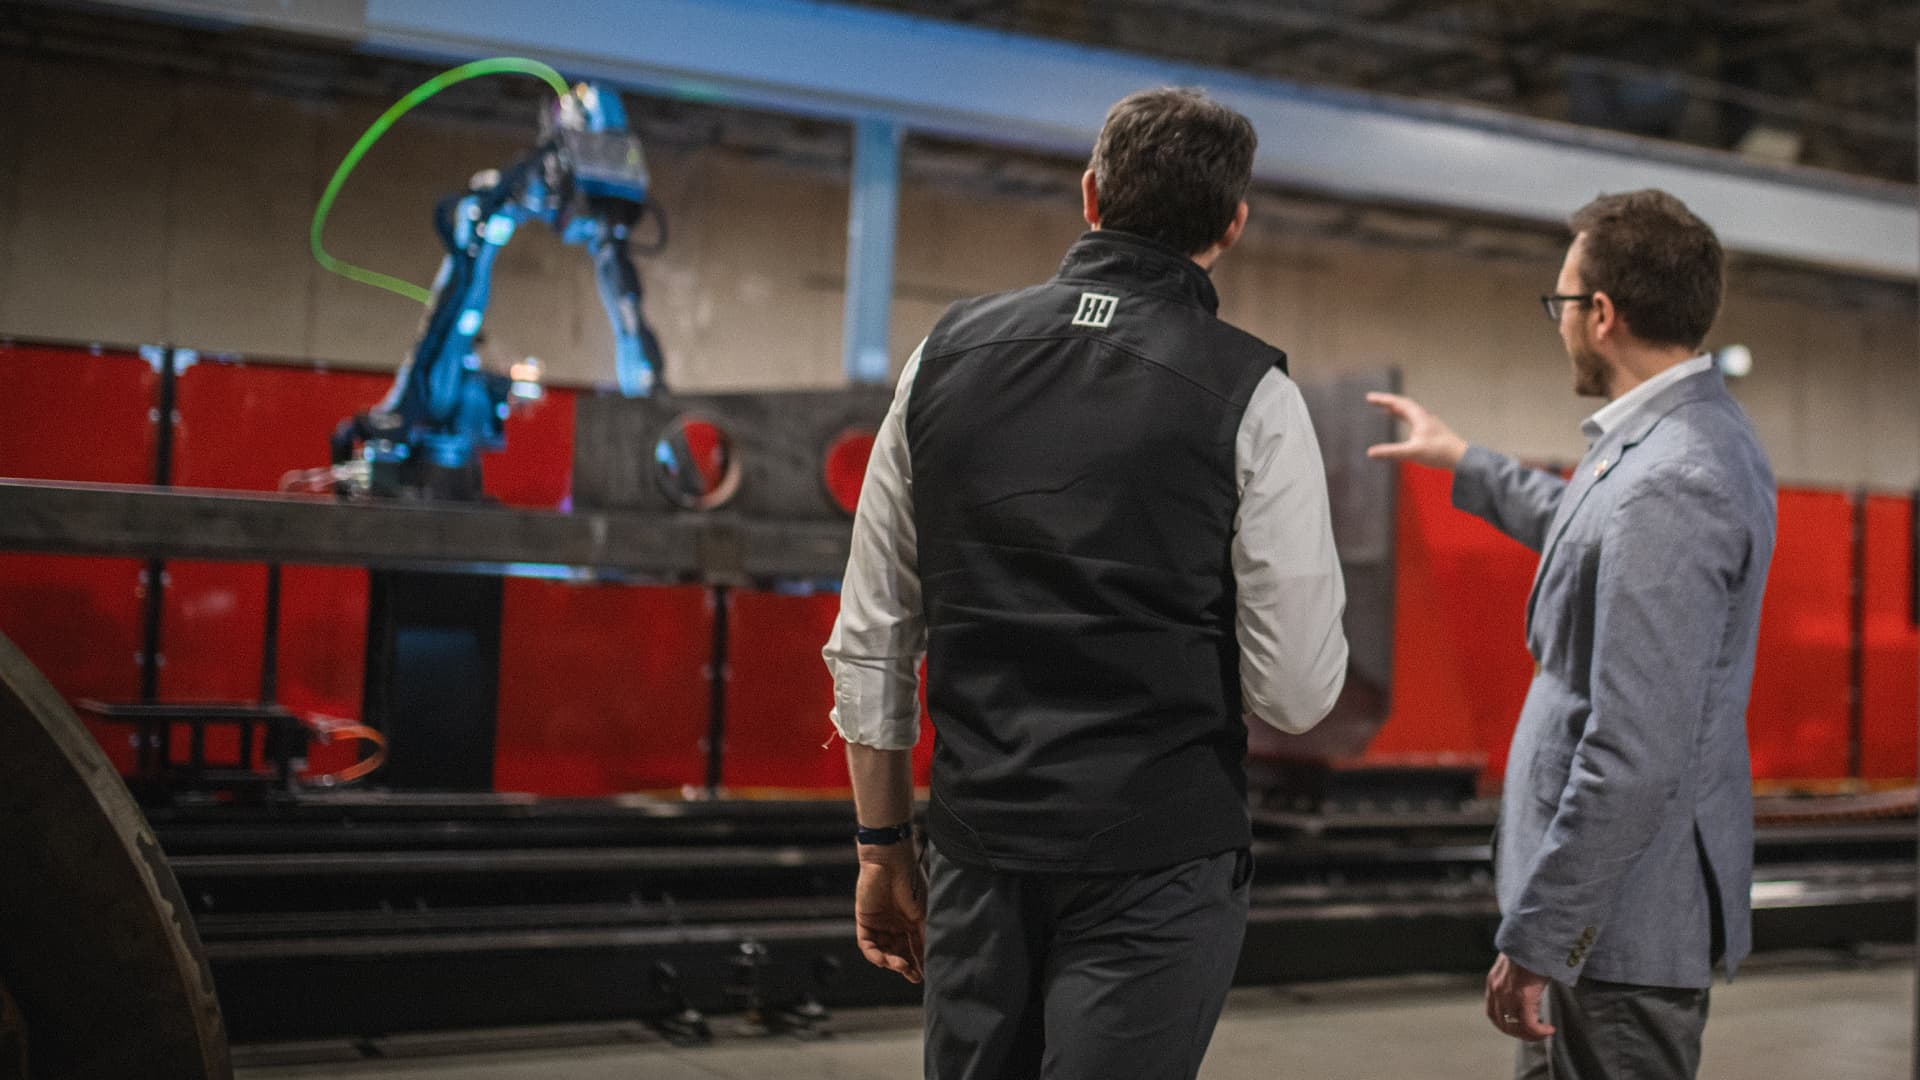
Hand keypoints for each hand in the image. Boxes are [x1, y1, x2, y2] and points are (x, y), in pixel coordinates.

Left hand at [854, 844, 926, 982]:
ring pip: (883, 952)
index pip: (914, 948)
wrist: (891, 862)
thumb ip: (924, 934)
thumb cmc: (910, 881)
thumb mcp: (922, 912)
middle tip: (913, 976)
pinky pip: (867, 945)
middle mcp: (895, 925)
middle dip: (906, 966)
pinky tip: (884, 960)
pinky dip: (875, 955)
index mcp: (910, 922)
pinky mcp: (864, 921)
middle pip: (899, 953)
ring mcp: (879, 924)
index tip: (925, 976)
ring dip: (891, 962)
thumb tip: (931, 957)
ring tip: (901, 966)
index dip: (919, 962)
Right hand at [1365, 392, 1467, 469]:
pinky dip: (1404, 418)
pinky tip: (1403, 426)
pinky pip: (1414, 420)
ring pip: (1409, 412)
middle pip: (1403, 404)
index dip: (1382, 400)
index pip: (1397, 403)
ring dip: (1396, 409)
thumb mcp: (1412, 452)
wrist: (1460, 458)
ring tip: (1384, 410)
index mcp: (1419, 417)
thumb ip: (1390, 452)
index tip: (1369, 397)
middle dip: (1387, 402)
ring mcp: (1428, 424)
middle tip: (1373, 401)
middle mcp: (1423, 417)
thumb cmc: (1439, 452)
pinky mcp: (1431, 432)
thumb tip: (1370, 453)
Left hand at [1485, 952, 1554, 1040]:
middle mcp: (1497, 989)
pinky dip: (1538, 1031)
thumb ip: (1514, 975)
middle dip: (1518, 1033)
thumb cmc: (1530, 948)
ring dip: (1529, 1034)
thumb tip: (1525, 982)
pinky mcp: (1523, 996)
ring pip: (1514, 1026)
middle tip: (1533, 1034)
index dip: (1505, 1023)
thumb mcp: (1516, 962)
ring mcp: (1508, 994)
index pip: (1493, 1011)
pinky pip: (1529, 1023)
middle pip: (1501, 1023)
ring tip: (1543, 1033)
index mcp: (1493, 981)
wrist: (1534, 937)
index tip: (1520, 1026)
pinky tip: (1549, 1029)